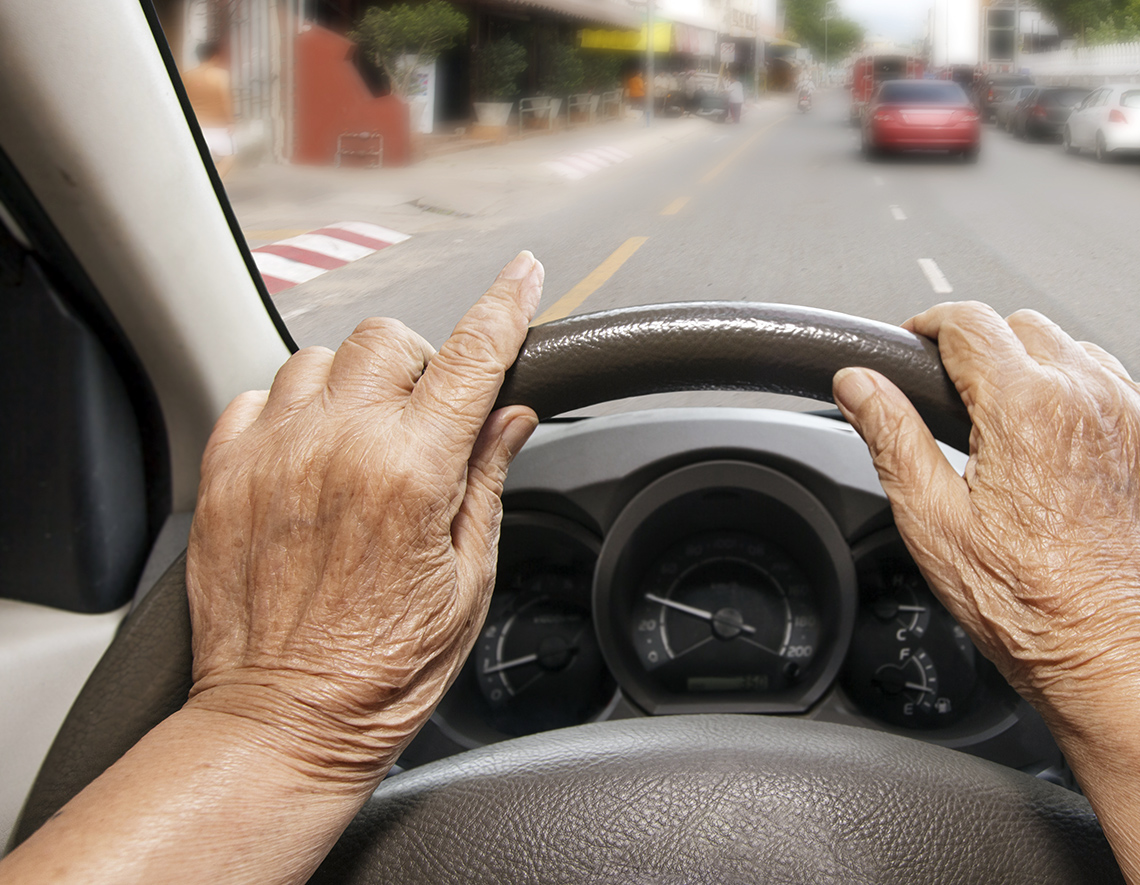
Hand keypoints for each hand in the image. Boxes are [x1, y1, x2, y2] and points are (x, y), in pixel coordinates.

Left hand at [185, 252, 542, 778]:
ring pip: (317, 358)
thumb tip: (510, 418)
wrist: (284, 722)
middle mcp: (338, 448)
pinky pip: (255, 397)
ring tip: (359, 442)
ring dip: (351, 385)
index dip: (505, 307)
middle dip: (418, 364)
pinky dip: (288, 412)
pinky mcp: (224, 476)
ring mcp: (274, 456)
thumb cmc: (382, 670)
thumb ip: (485, 481)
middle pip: (387, 340)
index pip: (471, 359)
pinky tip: (307, 458)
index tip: (523, 276)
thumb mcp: (467, 580)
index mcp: (412, 474)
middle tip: (426, 420)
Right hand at [832, 302, 1139, 706]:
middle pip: (1023, 328)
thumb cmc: (1033, 609)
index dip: (929, 326)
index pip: (968, 322)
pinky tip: (1074, 452)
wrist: (1122, 658)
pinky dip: (1097, 402)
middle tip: (961, 403)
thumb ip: (892, 438)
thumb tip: (859, 385)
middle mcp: (1092, 397)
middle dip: (985, 351)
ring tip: (1019, 434)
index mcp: (1026, 408)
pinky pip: (1129, 388)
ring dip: (1042, 373)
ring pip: (1079, 353)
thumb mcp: (935, 524)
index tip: (917, 344)